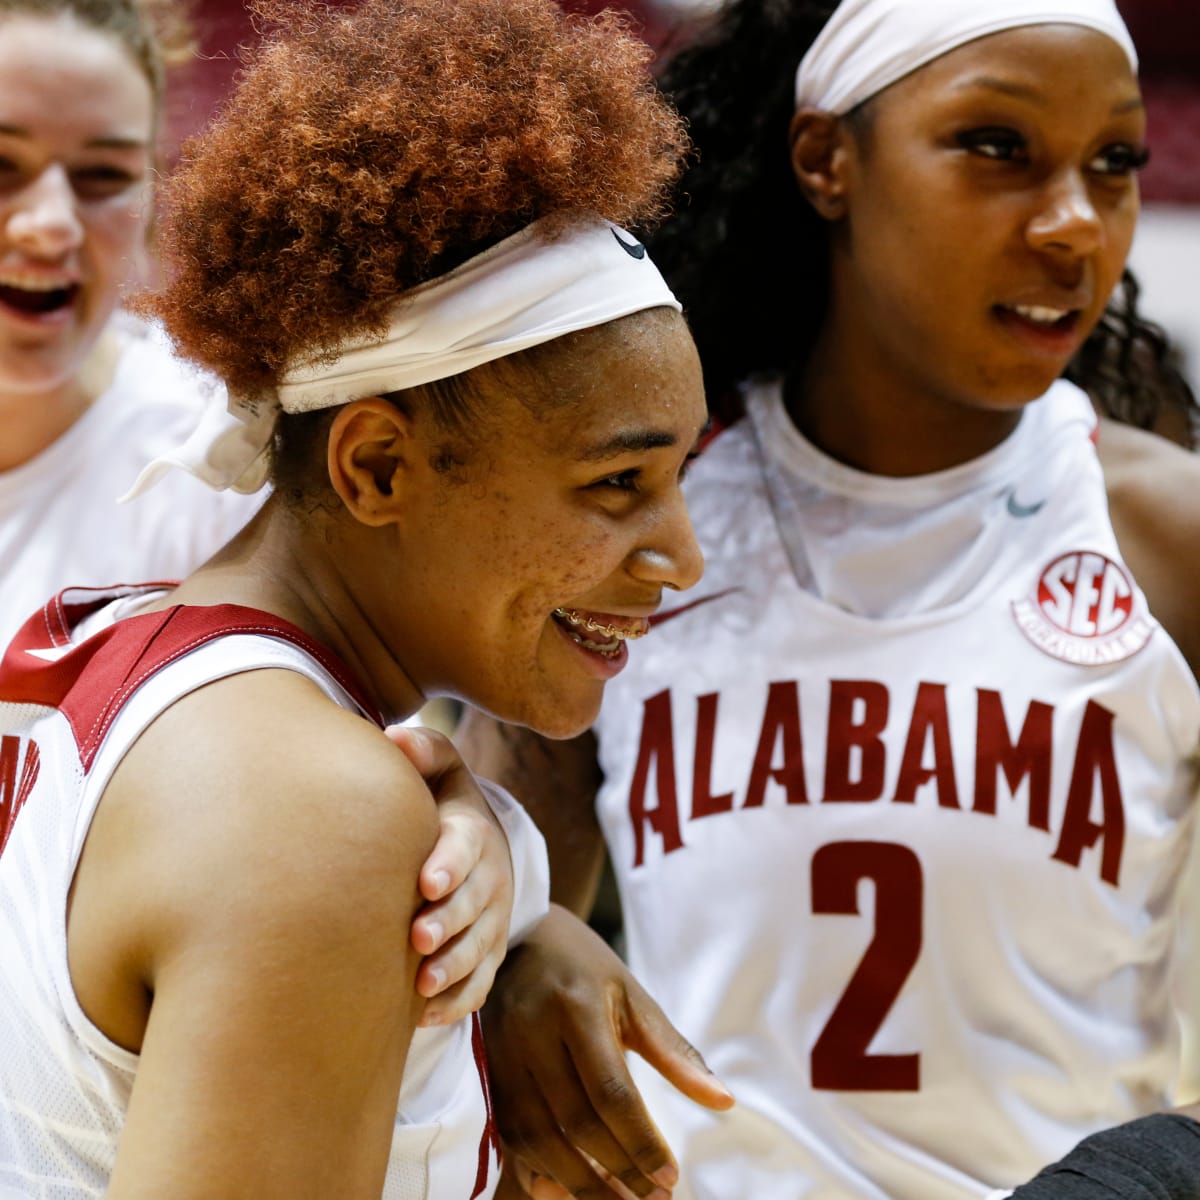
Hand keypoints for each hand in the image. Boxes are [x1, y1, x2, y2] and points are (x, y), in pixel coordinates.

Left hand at [386, 724, 513, 1025]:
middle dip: (450, 923)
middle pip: (475, 904)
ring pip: (480, 950)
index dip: (449, 864)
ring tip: (421, 986)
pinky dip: (457, 1002)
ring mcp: (492, 920)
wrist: (481, 845)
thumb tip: (393, 739)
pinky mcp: (489, 954)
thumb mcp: (440, 770)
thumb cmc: (442, 804)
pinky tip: (425, 1017)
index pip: (466, 846)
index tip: (425, 881)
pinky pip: (480, 985)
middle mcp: (489, 878)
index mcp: (472, 832)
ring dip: (453, 969)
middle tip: (418, 939)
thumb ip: (423, 751)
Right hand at [483, 905, 733, 1198]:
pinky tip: (568, 1189)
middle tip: (652, 1198)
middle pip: (574, 1122)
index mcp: (577, 1008)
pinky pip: (508, 1135)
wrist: (518, 934)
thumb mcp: (632, 995)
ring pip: (536, 1138)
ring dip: (578, 1182)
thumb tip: (723, 1101)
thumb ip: (673, 1051)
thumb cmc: (584, 966)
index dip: (640, 1142)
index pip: (610, 1091)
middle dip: (617, 1170)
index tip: (670, 1177)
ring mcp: (503, 1054)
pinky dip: (537, 1171)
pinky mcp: (486, 1071)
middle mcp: (534, 1033)